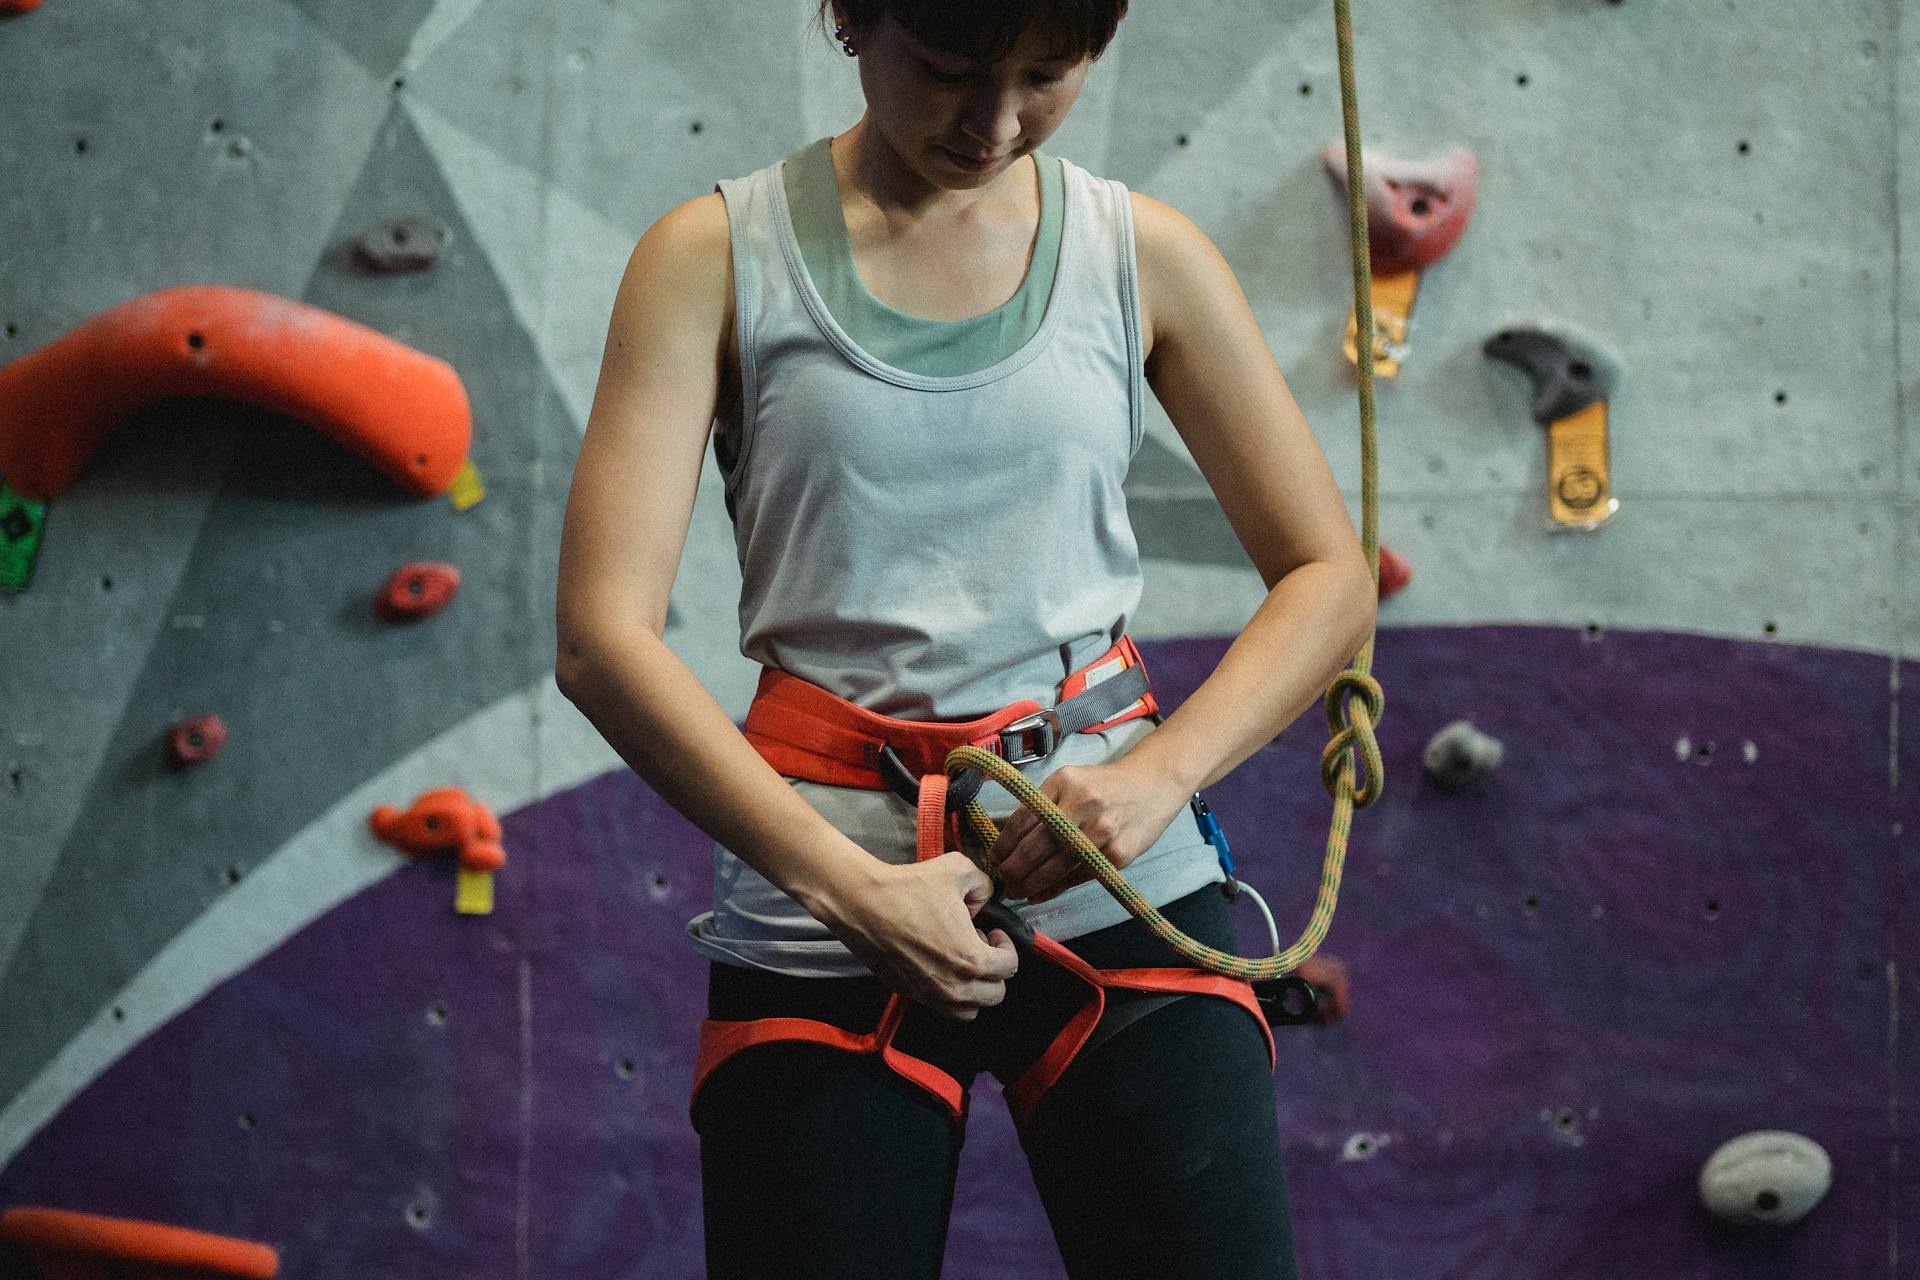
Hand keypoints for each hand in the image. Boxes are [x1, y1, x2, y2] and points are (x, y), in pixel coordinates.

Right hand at [823, 852, 1020, 1020]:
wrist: (861, 903)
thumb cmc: (908, 888)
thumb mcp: (958, 869)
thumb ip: (984, 885)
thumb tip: (983, 900)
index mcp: (971, 959)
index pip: (1009, 966)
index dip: (1006, 945)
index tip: (992, 931)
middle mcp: (953, 986)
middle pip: (995, 994)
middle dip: (993, 969)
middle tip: (977, 944)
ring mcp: (929, 994)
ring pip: (970, 1010)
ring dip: (974, 988)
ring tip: (960, 960)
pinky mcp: (909, 993)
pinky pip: (942, 1008)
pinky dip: (949, 994)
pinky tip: (938, 964)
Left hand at [992, 754, 1191, 903]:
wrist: (1153, 785)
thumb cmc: (1105, 786)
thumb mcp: (1071, 781)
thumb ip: (1043, 804)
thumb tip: (1007, 838)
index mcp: (1064, 782)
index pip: (1025, 818)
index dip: (1005, 843)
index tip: (994, 858)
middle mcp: (1083, 804)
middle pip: (1037, 845)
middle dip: (1014, 868)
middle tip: (1002, 880)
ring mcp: (1103, 831)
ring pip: (1057, 865)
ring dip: (1031, 883)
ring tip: (1017, 891)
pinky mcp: (1118, 854)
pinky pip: (1080, 876)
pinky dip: (1057, 888)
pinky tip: (1041, 893)